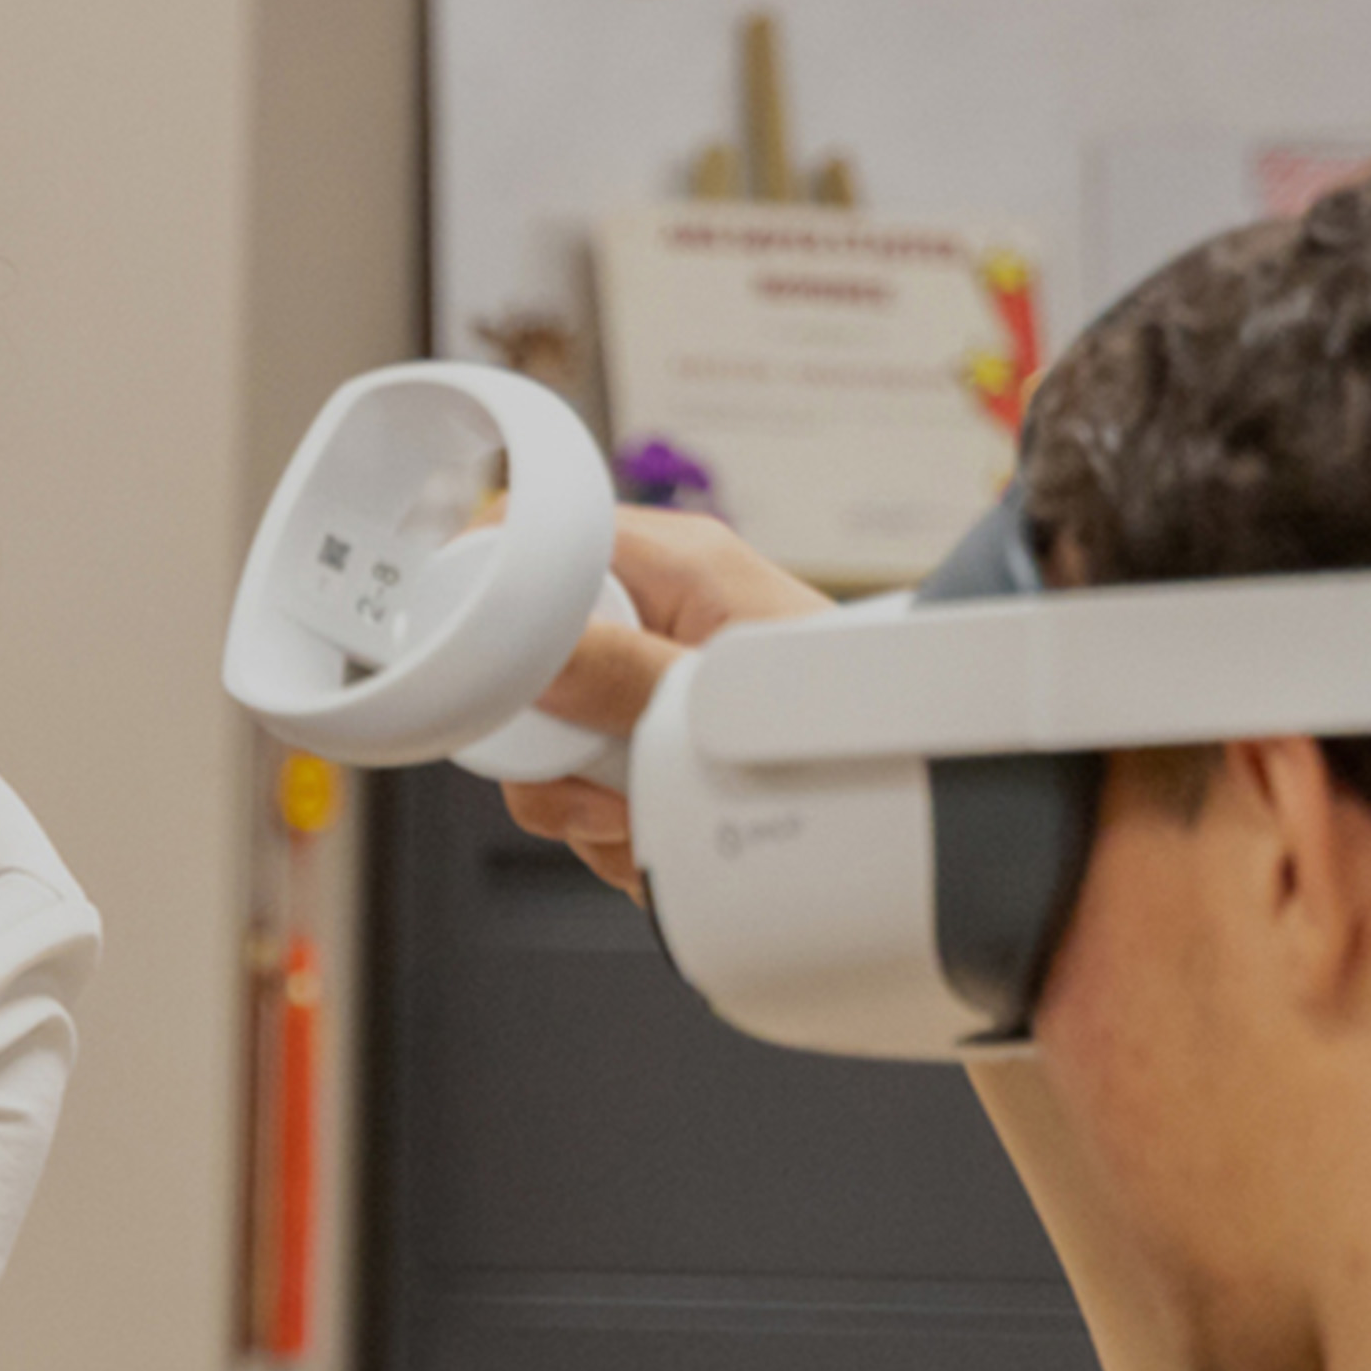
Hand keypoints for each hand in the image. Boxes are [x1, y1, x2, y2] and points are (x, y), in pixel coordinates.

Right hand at [502, 507, 832, 895]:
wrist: (900, 788)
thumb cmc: (839, 712)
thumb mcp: (717, 696)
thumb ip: (622, 678)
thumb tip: (532, 656)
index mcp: (671, 562)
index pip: (537, 531)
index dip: (485, 584)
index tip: (470, 655)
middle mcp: (651, 613)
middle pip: (528, 665)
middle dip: (546, 749)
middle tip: (592, 785)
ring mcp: (644, 681)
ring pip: (549, 741)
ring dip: (582, 804)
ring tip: (640, 825)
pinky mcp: (647, 741)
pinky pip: (587, 784)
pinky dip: (612, 828)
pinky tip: (653, 838)